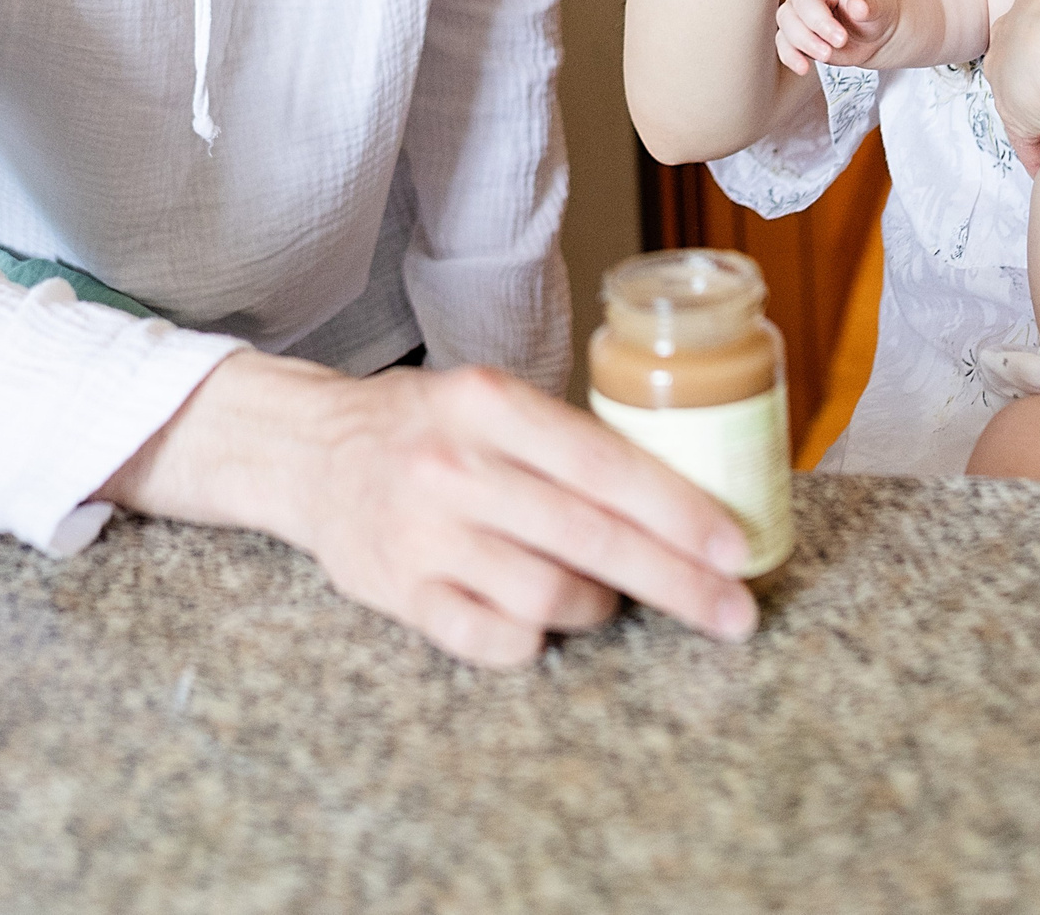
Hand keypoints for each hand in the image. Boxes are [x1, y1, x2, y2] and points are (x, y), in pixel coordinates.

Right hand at [100, 352, 758, 668]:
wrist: (306, 450)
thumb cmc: (427, 425)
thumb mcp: (493, 400)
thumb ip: (568, 442)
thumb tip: (683, 495)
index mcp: (491, 404)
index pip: (604, 464)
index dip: (677, 509)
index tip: (733, 545)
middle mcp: (456, 467)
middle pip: (590, 538)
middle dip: (676, 580)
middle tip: (732, 611)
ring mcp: (422, 534)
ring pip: (548, 594)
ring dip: (601, 605)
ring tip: (613, 597)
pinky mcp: (397, 593)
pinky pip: (490, 639)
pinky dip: (534, 639)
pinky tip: (547, 622)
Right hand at [776, 0, 894, 73]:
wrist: (876, 34)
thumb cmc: (876, 9)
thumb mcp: (881, 2)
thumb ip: (870, 3)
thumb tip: (858, 6)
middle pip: (800, 2)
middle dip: (817, 23)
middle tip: (840, 39)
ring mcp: (801, 15)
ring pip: (788, 24)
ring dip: (805, 42)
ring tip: (828, 54)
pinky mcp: (799, 38)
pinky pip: (785, 46)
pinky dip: (792, 57)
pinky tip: (803, 66)